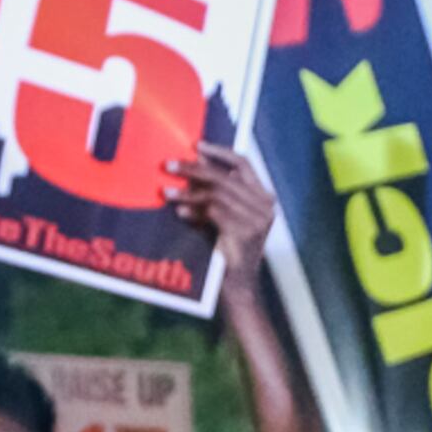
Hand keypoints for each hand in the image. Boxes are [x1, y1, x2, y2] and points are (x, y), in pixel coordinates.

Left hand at [166, 141, 277, 264]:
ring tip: (167, 192)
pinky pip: (214, 212)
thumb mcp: (222, 215)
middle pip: (225, 177)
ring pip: (217, 194)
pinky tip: (180, 211)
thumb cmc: (225, 250)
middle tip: (168, 164)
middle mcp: (265, 206)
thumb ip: (216, 192)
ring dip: (188, 192)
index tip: (196, 145)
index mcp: (263, 198)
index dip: (220, 152)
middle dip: (194, 169)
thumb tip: (194, 162)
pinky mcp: (245, 232)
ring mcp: (258, 220)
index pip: (244, 164)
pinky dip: (194, 210)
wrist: (236, 287)